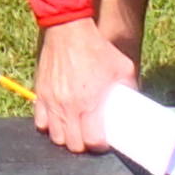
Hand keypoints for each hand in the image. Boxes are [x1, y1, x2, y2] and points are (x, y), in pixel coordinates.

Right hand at [32, 15, 134, 154]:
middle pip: (73, 144)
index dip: (100, 145)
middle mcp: (68, 106)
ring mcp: (52, 101)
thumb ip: (129, 88)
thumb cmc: (96, 47)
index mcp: (90, 102)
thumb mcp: (122, 67)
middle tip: (89, 135)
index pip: (92, 140)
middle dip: (83, 144)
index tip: (104, 140)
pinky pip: (40, 121)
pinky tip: (58, 118)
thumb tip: (134, 103)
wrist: (69, 30)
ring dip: (66, 137)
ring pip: (55, 136)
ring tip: (74, 128)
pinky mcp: (41, 93)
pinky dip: (49, 125)